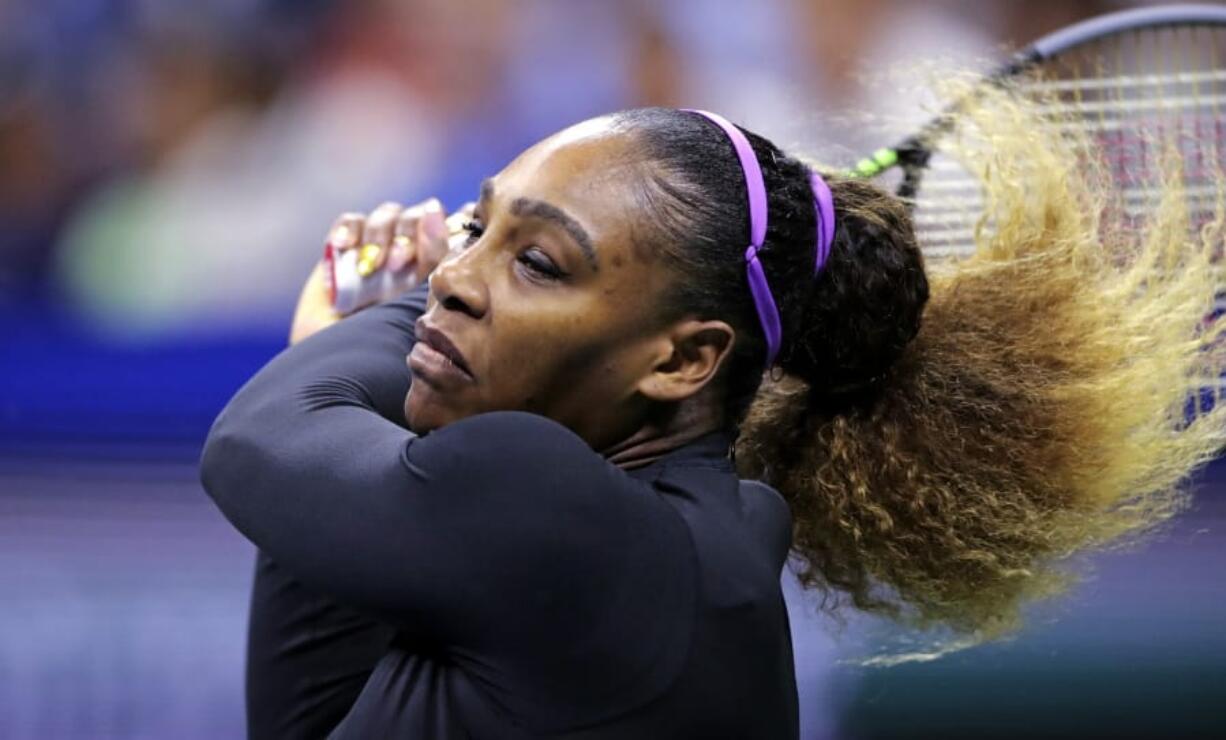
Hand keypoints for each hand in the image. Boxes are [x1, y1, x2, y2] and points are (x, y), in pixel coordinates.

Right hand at [290, 198, 468, 344]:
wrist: (338, 368)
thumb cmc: (384, 345)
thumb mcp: (414, 304)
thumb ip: (431, 262)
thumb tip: (440, 214)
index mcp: (437, 268)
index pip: (451, 228)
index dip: (449, 224)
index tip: (445, 230)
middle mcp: (410, 254)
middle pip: (418, 216)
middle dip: (410, 234)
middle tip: (397, 266)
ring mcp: (377, 249)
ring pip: (388, 216)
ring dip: (382, 235)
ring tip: (373, 268)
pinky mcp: (343, 250)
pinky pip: (351, 221)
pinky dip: (349, 230)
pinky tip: (344, 248)